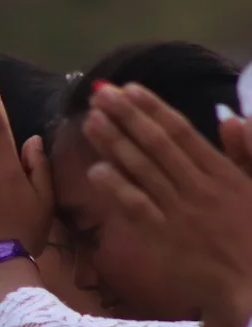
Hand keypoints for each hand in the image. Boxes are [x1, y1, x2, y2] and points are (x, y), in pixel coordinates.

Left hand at [85, 82, 251, 326]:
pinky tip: (96, 172)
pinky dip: (118, 189)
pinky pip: (138, 208)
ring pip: (142, 171)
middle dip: (126, 117)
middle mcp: (197, 186)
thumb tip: (232, 118)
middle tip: (99, 95)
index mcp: (220, 172)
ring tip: (90, 122)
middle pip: (154, 144)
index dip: (151, 109)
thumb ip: (248, 152)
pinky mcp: (165, 238)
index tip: (129, 89)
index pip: (180, 132)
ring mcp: (179, 212)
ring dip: (115, 144)